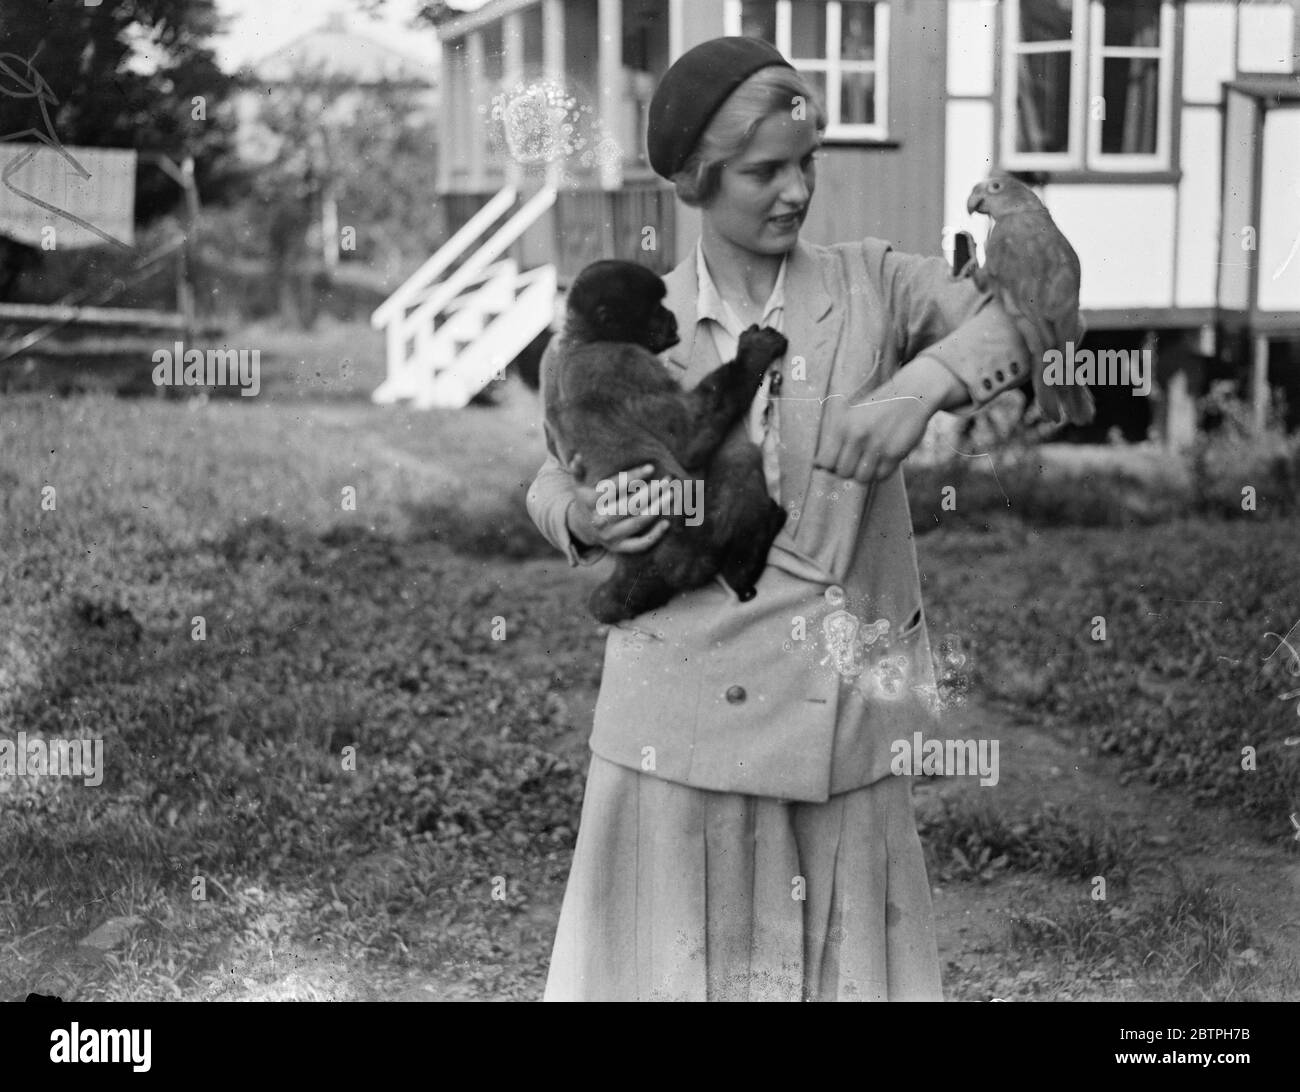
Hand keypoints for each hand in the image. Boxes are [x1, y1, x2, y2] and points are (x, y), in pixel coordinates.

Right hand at [565, 456, 673, 553]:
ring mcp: (610, 536)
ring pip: (637, 523)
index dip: (633, 477)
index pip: (614, 488)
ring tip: (671, 495)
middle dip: (651, 492)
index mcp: (590, 503)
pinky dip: (654, 535)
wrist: (583, 528)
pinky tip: (667, 523)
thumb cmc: (587, 500)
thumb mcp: (578, 485)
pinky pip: (639, 544)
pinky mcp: (619, 548)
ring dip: (657, 508)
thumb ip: (577, 470)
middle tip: (667, 480)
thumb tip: (578, 456)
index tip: (651, 468)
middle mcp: (599, 521)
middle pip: (629, 506)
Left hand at [814, 357, 957, 482]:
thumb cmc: (876, 407)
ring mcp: (877, 445)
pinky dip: (881, 473)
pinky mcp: (895, 453)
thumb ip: (834, 437)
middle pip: (843, 473)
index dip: (830, 467)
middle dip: (848, 471)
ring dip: (865, 474)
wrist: (911, 393)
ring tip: (869, 462)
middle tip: (856, 462)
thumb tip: (818, 466)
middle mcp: (857, 436)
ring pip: (862, 478)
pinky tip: (882, 460)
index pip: (826, 462)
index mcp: (843, 425)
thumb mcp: (850, 413)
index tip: (837, 463)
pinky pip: (881, 476)